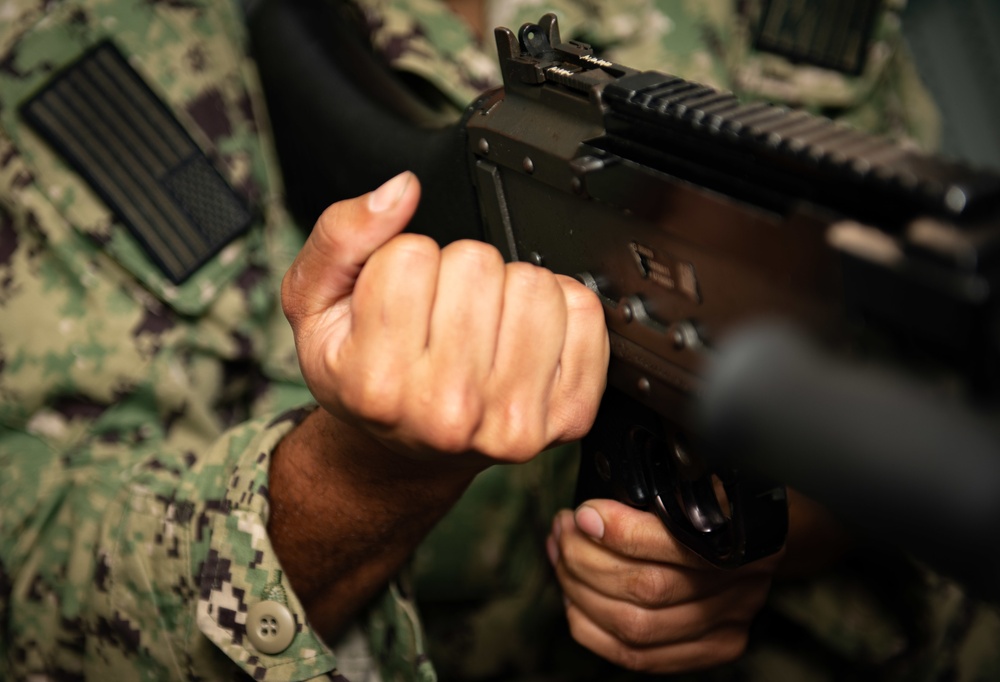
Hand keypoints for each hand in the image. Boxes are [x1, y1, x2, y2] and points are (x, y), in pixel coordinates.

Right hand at [281, 171, 608, 469]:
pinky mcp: (567, 415)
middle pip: (478, 263)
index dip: (403, 261)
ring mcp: (513, 420)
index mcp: (378, 384)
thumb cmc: (366, 376)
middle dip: (458, 273)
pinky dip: (559, 310)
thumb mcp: (316, 307)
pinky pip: (585, 313)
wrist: (411, 449)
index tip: (398, 299)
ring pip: (535, 284)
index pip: (411, 255)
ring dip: (509, 290)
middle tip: (441, 314)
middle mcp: (448, 411)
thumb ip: (341, 238)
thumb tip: (401, 191)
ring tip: (482, 327)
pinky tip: (522, 340)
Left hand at [547, 499, 782, 673]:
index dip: (617, 532)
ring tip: (561, 556)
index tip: (583, 513)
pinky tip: (574, 598)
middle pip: (645, 590)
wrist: (766, 527)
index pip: (670, 545)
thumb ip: (662, 483)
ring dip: (580, 591)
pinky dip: (592, 628)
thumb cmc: (724, 491)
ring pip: (634, 627)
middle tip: (563, 531)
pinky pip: (637, 656)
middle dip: (585, 559)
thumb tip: (598, 497)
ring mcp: (728, 622)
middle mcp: (741, 584)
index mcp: (744, 533)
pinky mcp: (713, 647)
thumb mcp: (705, 472)